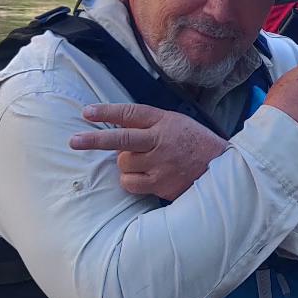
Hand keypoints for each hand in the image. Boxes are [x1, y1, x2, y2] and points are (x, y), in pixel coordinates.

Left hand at [69, 104, 227, 199]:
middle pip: (121, 140)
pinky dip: (130, 181)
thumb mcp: (177, 123)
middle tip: (74, 141)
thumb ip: (150, 124)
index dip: (107, 112)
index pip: (131, 114)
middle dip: (94, 140)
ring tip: (144, 162)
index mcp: (165, 122)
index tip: (87, 112)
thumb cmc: (195, 143)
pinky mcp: (161, 185)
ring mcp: (161, 165)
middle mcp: (161, 141)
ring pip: (123, 164)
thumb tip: (117, 132)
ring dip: (126, 164)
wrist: (223, 169)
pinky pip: (130, 183)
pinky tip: (145, 177)